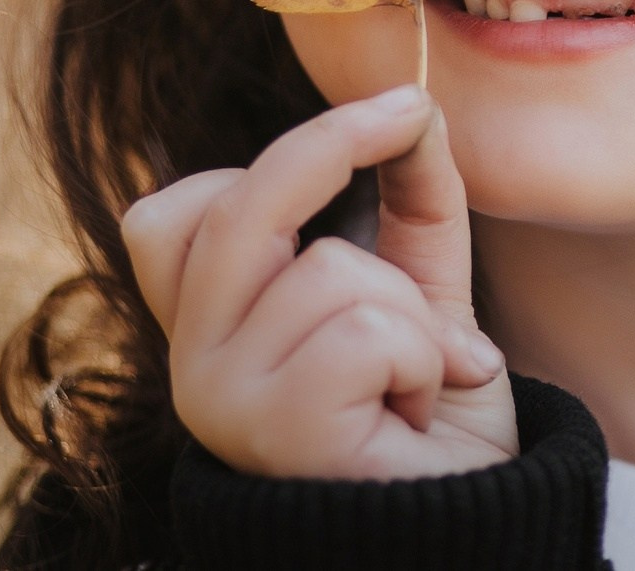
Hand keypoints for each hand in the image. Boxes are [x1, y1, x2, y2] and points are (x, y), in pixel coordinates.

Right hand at [122, 84, 519, 478]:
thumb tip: (418, 108)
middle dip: (336, 142)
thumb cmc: (426, 413)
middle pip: (238, 209)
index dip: (279, 151)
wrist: (464, 525)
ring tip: (414, 379)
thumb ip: (411, 201)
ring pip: (331, 269)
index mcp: (211, 327)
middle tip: (410, 115)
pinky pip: (369, 331)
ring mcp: (221, 399)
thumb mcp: (419, 288)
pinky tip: (413, 410)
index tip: (385, 114)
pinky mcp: (274, 430)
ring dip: (413, 315)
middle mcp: (192, 363)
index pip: (171, 218)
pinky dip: (424, 358)